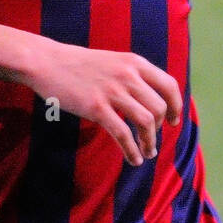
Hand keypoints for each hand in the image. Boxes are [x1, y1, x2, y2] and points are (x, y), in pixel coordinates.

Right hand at [21, 41, 182, 165]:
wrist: (47, 62)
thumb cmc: (78, 65)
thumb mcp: (113, 62)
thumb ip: (132, 76)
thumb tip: (151, 99)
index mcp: (134, 63)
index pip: (169, 85)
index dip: (176, 106)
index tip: (173, 121)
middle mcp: (128, 75)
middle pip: (159, 108)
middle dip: (160, 128)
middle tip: (153, 139)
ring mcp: (112, 92)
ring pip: (146, 122)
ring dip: (149, 142)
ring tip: (147, 152)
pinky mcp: (96, 107)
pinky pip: (123, 134)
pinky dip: (132, 151)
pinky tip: (134, 160)